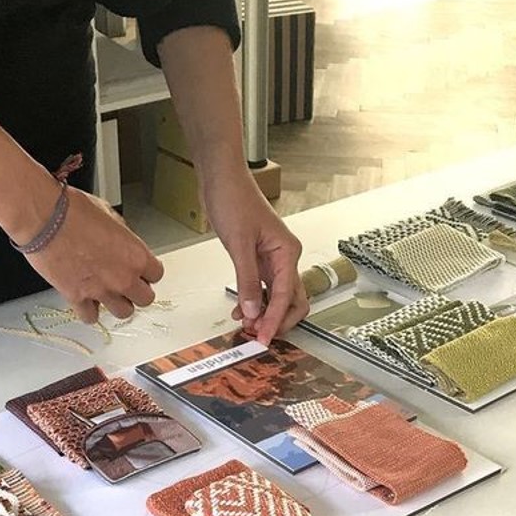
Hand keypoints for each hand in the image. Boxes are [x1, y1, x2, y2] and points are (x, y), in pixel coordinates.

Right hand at [22, 185, 163, 322]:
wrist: (42, 216)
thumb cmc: (72, 209)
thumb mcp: (109, 214)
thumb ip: (123, 237)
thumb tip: (124, 244)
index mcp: (136, 255)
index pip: (156, 275)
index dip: (146, 272)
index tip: (139, 270)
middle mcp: (123, 277)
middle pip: (145, 299)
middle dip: (136, 291)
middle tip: (125, 283)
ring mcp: (101, 290)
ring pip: (124, 313)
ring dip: (117, 304)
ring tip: (107, 293)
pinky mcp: (77, 298)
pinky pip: (91, 317)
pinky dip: (88, 311)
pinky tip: (85, 301)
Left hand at [205, 171, 307, 343]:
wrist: (221, 178)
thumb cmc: (234, 199)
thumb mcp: (239, 243)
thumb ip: (248, 281)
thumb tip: (253, 311)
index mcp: (287, 252)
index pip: (285, 297)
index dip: (274, 321)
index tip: (263, 338)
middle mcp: (285, 258)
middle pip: (293, 302)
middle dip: (277, 321)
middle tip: (258, 335)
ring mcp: (274, 259)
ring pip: (279, 298)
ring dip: (266, 315)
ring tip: (247, 325)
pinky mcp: (260, 259)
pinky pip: (264, 288)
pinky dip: (256, 303)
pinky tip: (242, 310)